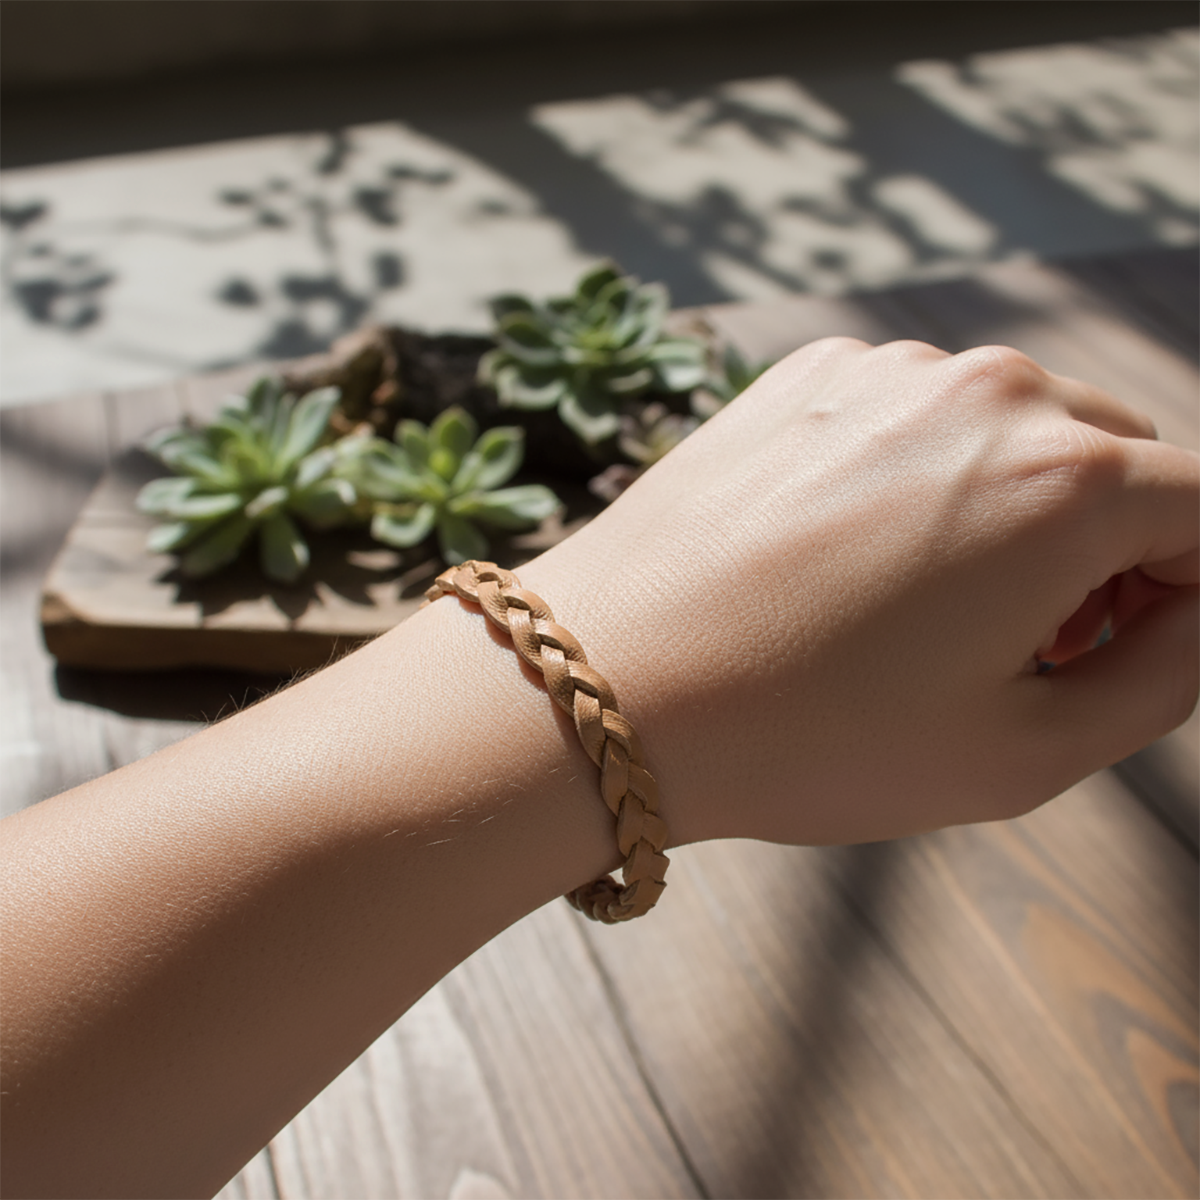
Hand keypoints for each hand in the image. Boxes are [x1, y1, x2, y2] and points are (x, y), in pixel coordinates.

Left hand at [521, 338, 1199, 846]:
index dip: (1191, 593)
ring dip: (1017, 509)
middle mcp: (988, 390)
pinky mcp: (807, 374)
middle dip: (1112, 552)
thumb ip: (1163, 675)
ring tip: (934, 610)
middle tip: (1033, 647)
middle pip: (1120, 461)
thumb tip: (1190, 607)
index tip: (1124, 652)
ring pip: (1017, 429)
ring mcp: (887, 369)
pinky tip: (853, 555)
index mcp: (1066, 481)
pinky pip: (917, 413)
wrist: (609, 684)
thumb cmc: (811, 736)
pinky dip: (925, 473)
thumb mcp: (1026, 753)